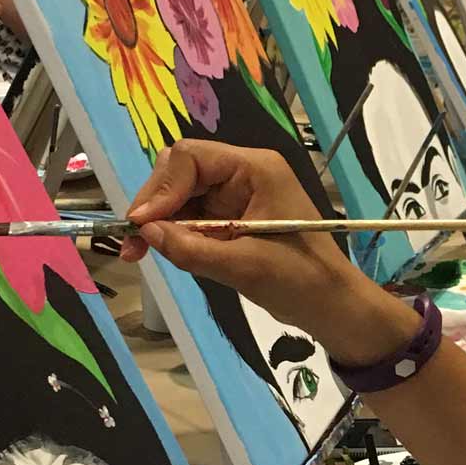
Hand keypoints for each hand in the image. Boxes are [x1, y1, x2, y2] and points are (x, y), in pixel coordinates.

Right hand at [120, 141, 413, 363]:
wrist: (332, 306)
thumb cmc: (301, 281)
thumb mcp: (245, 267)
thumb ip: (193, 248)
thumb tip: (146, 233)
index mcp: (256, 169)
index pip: (192, 158)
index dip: (160, 189)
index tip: (141, 225)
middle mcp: (244, 173)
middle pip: (180, 171)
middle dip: (154, 204)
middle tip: (133, 244)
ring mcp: (237, 194)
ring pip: (181, 194)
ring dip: (158, 221)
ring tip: (139, 253)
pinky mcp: (232, 217)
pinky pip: (191, 215)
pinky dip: (173, 232)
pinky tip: (161, 251)